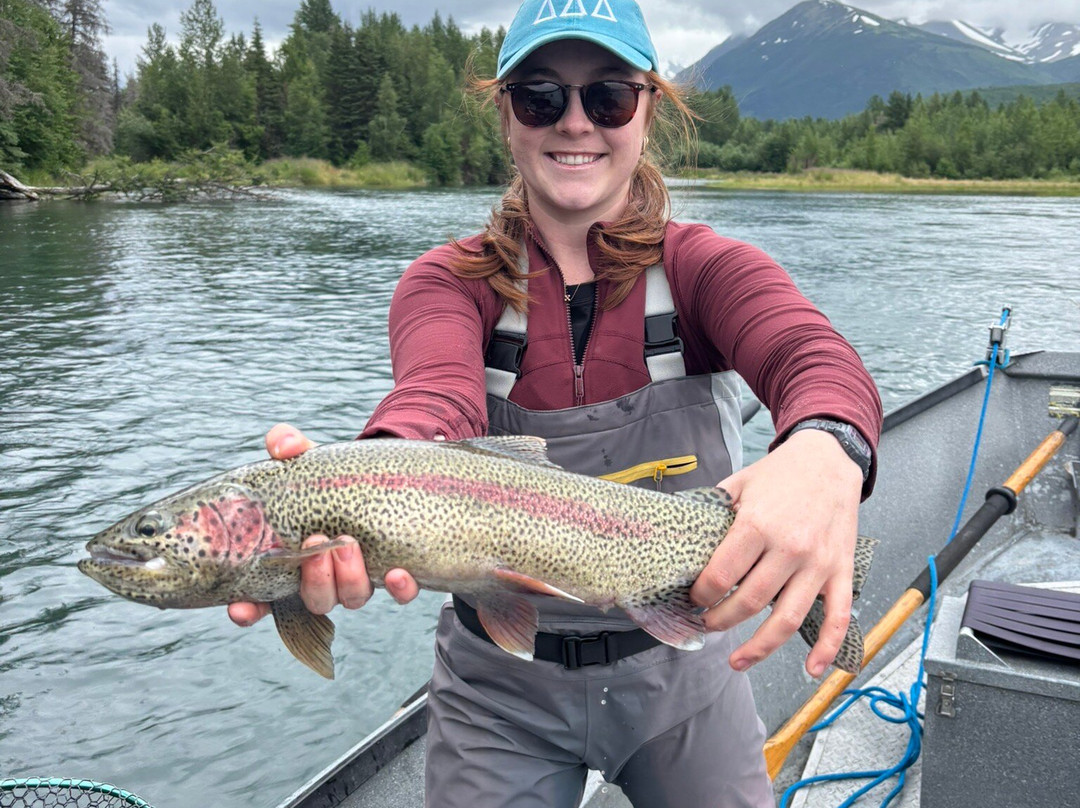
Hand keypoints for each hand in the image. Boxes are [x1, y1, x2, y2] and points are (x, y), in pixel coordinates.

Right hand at [227, 423, 419, 626]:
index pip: (263, 600)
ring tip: (348, 544)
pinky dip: (399, 589)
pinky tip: (398, 573)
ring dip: (348, 578)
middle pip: (316, 600)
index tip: (240, 608)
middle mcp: (326, 579)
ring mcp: (361, 580)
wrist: (381, 476)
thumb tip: (282, 445)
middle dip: (314, 578)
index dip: (249, 610)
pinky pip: (400, 594)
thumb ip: (288, 447)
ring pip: (351, 599)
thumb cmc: (330, 477)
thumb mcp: (307, 461)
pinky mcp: (396, 575)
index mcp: (294, 561)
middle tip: (315, 544)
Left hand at [689, 429, 862, 676]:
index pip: (721, 575)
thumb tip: (679, 535)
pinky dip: (827, 649)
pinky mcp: (841, 572)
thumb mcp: (740, 483)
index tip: (693, 599)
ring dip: (759, 648)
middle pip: (748, 603)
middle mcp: (790, 549)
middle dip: (719, 620)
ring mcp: (819, 564)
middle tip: (706, 624)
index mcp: (758, 525)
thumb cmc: (781, 473)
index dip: (701, 595)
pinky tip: (810, 671)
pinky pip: (837, 618)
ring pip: (786, 620)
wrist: (830, 458)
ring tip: (737, 661)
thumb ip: (712, 511)